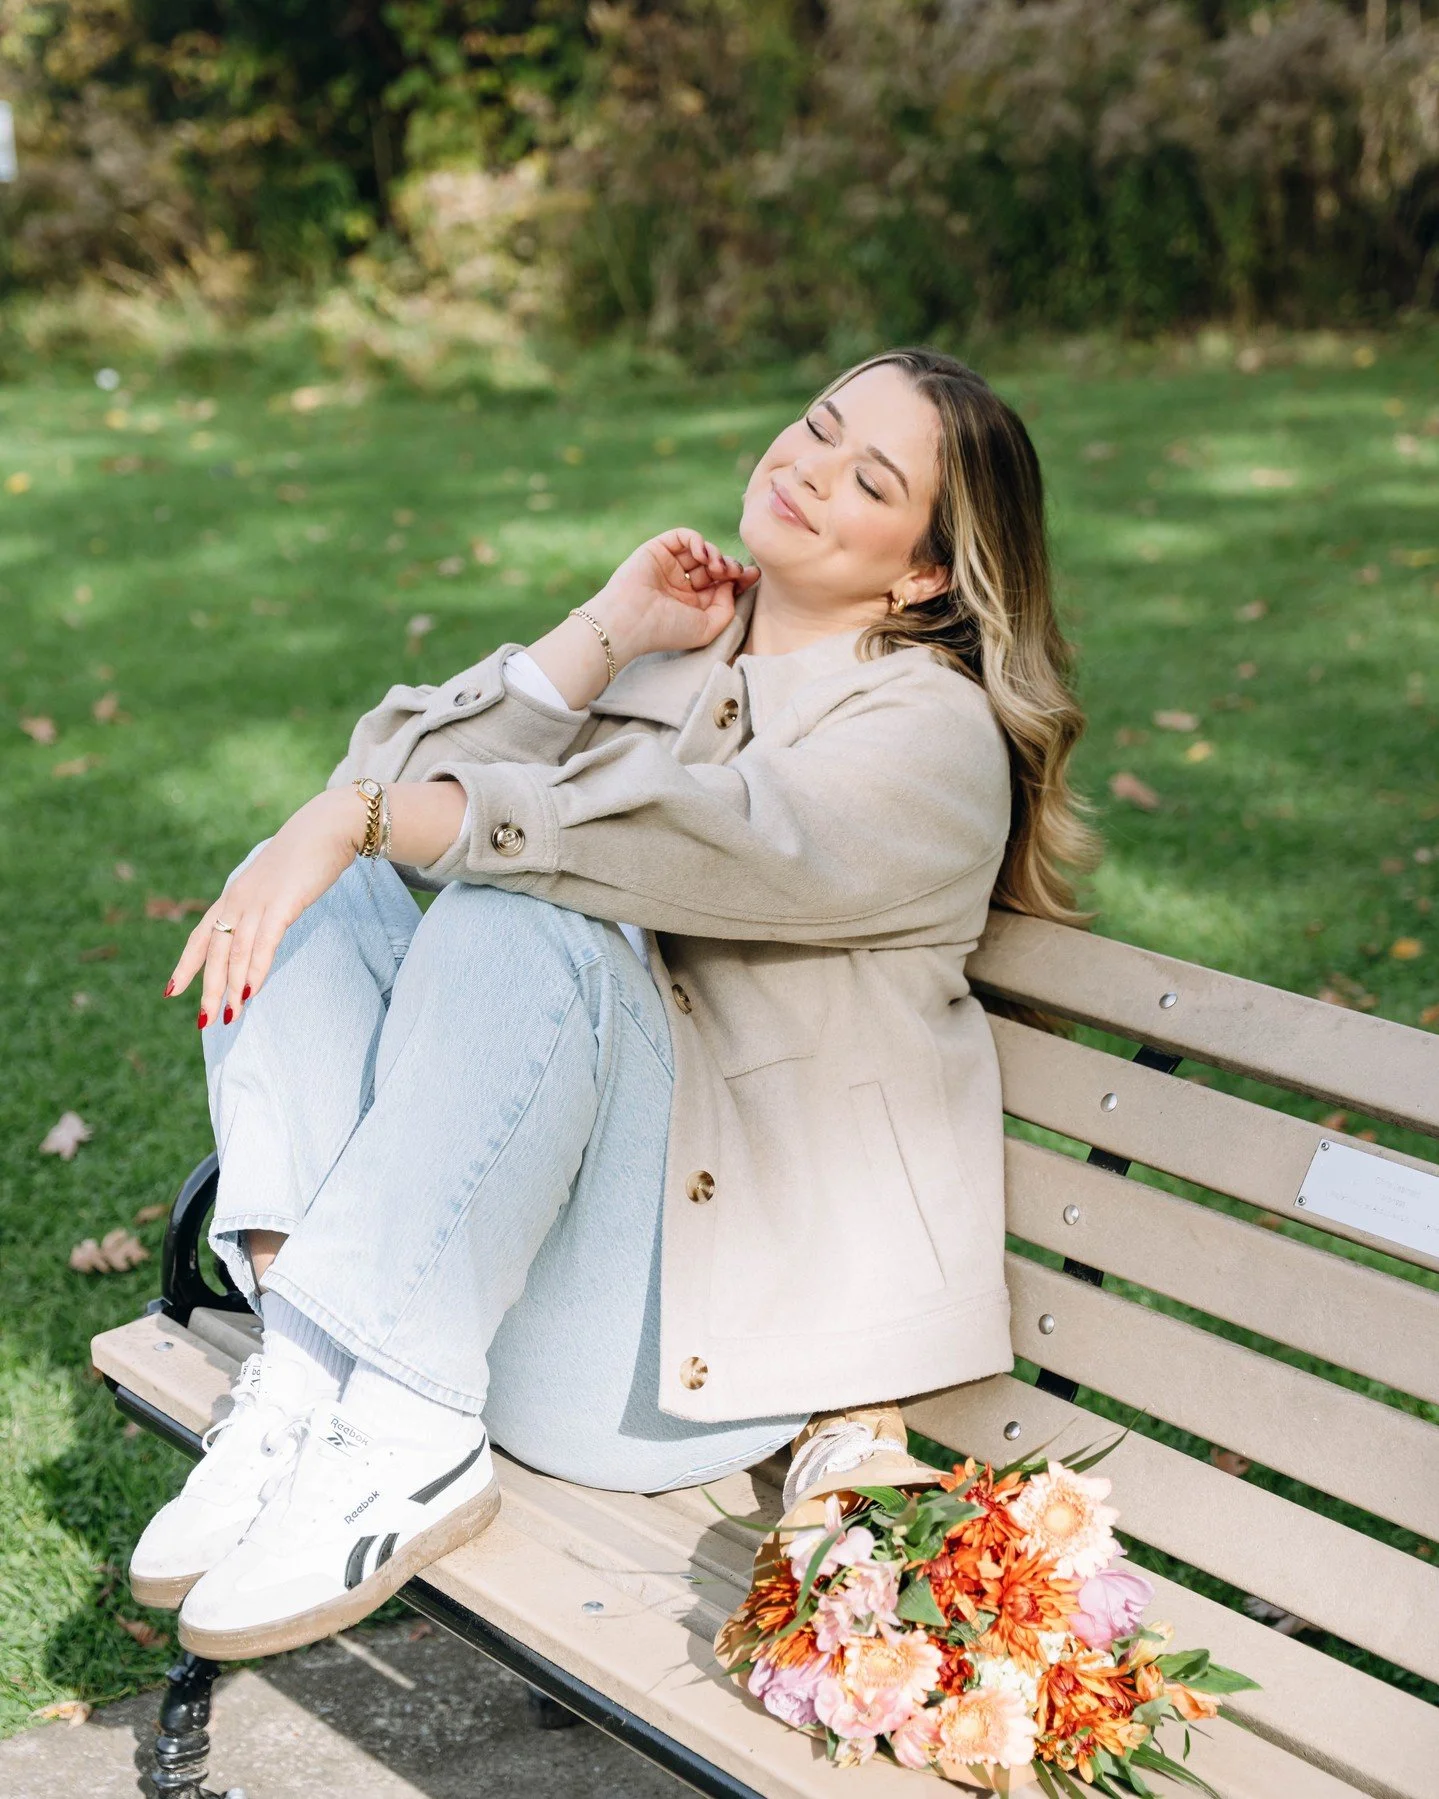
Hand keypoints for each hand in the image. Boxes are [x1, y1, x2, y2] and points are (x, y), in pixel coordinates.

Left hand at [164, 788, 366, 1027]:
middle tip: (205, 1021)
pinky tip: (250, 992)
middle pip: (216, 952)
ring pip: (236, 953)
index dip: (186, 964)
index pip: (202, 935)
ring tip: (228, 1017)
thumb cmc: (307, 854)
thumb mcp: (276, 882)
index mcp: (234, 895)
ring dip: (231, 988)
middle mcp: (238, 899)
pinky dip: (255, 971)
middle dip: (209, 989)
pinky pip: (263, 944)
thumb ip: (265, 903)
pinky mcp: (282, 905)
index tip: (172, 990)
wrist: (328, 826)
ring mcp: (258, 902)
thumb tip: (264, 925)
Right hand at [593, 527, 758, 661]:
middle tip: (735, 571)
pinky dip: (697, 540)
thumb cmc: (667, 630)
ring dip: (715, 554)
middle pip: (715, 567)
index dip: (739, 578)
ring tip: (717, 567)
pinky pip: (683, 536)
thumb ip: (727, 607)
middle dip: (730, 566)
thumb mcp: (708, 627)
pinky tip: (702, 553)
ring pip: (701, 550)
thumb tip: (731, 584)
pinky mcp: (657, 550)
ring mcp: (669, 567)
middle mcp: (681, 585)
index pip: (721, 585)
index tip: (754, 575)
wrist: (631, 620)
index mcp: (692, 605)